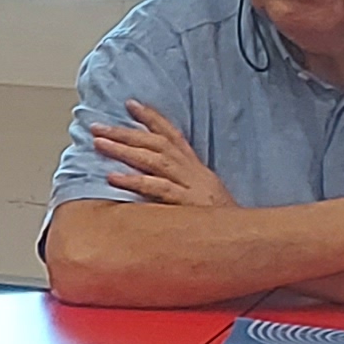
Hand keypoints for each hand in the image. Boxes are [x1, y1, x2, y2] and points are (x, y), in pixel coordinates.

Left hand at [87, 102, 236, 210]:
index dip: (153, 118)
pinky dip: (135, 181)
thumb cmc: (218, 222)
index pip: (173, 136)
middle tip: (98, 126)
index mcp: (196, 169)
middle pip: (157, 144)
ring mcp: (191, 187)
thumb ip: (176, 186)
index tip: (130, 104)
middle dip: (126, 132)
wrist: (245, 239)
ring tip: (99, 143)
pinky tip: (113, 176)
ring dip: (125, 150)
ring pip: (155, 160)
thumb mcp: (199, 198)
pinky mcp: (188, 205)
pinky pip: (158, 189)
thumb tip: (145, 178)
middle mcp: (193, 172)